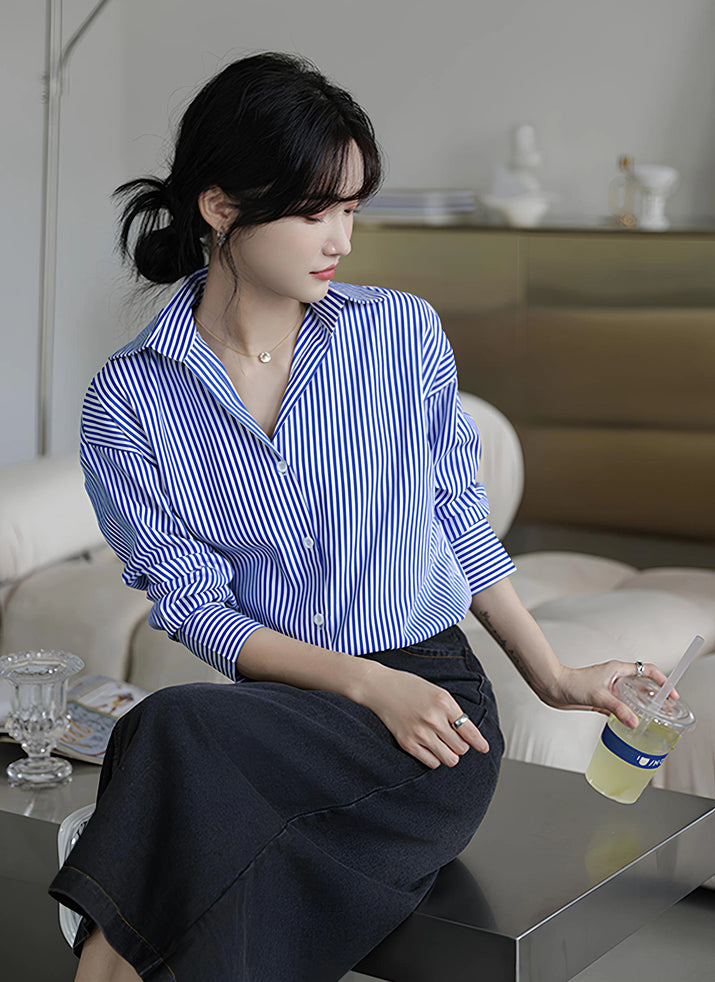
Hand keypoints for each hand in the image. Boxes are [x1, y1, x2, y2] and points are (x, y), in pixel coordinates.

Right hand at [357, 662, 488, 768]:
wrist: (380, 687)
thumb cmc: (409, 687)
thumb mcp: (437, 692)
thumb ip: (452, 711)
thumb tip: (468, 734)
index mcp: (444, 703)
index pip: (469, 730)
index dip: (479, 742)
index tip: (484, 748)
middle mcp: (434, 719)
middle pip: (461, 748)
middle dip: (460, 745)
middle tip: (452, 738)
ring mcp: (420, 732)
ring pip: (450, 759)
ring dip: (449, 754)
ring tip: (442, 745)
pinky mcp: (408, 743)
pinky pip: (432, 763)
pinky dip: (434, 758)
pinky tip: (429, 747)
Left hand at [545, 660, 678, 728]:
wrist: (553, 688)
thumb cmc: (572, 684)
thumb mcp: (598, 696)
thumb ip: (617, 709)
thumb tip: (635, 722)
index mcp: (618, 670)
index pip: (647, 670)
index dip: (662, 680)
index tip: (672, 693)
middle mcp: (616, 678)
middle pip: (643, 685)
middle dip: (657, 696)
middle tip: (668, 710)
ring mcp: (610, 689)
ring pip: (633, 697)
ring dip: (644, 706)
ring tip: (656, 718)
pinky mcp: (603, 699)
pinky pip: (622, 706)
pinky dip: (630, 713)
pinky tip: (634, 723)